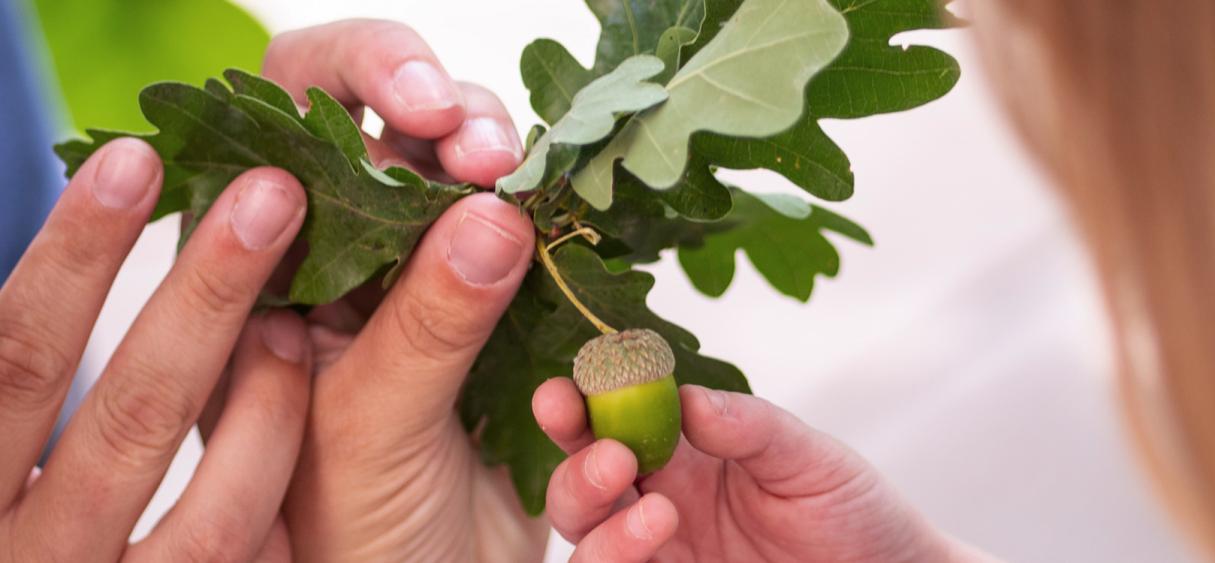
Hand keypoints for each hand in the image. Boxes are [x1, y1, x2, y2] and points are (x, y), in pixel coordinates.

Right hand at [0, 139, 311, 560]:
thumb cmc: (32, 526)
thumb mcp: (10, 445)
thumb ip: (24, 374)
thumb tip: (67, 256)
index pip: (3, 355)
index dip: (65, 255)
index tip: (136, 163)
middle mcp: (7, 537)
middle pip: (92, 388)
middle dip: (187, 283)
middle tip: (270, 190)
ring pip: (150, 444)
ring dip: (229, 343)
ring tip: (293, 266)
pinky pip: (220, 525)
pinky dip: (260, 437)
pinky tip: (291, 358)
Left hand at [242, 19, 545, 561]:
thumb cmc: (346, 541)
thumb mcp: (368, 428)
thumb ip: (425, 322)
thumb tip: (495, 212)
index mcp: (281, 273)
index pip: (302, 129)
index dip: (361, 85)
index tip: (427, 106)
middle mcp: (359, 269)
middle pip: (410, 145)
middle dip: (461, 130)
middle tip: (497, 153)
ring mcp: (442, 295)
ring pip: (494, 199)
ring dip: (528, 189)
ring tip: (548, 198)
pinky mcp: (517, 332)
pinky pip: (557, 273)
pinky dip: (579, 270)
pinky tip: (581, 282)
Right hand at [533, 381, 987, 561]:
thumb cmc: (853, 511)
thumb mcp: (812, 459)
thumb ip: (752, 428)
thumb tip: (686, 400)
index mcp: (682, 457)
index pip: (607, 425)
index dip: (576, 407)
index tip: (563, 393)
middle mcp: (657, 509)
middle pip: (579, 491)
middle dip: (577, 471)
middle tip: (614, 458)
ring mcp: (662, 562)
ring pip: (586, 550)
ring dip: (602, 531)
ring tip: (660, 514)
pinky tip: (654, 548)